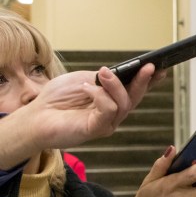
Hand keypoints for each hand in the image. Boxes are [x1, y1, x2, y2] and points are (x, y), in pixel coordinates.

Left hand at [33, 64, 161, 148]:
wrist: (34, 117)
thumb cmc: (57, 99)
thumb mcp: (85, 80)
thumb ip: (104, 79)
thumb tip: (121, 72)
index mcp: (112, 100)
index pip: (135, 89)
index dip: (150, 80)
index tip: (160, 67)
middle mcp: (113, 113)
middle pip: (136, 97)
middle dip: (143, 80)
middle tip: (148, 66)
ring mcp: (106, 123)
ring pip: (124, 103)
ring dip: (115, 85)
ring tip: (104, 72)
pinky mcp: (96, 130)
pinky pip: (108, 110)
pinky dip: (100, 95)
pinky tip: (87, 88)